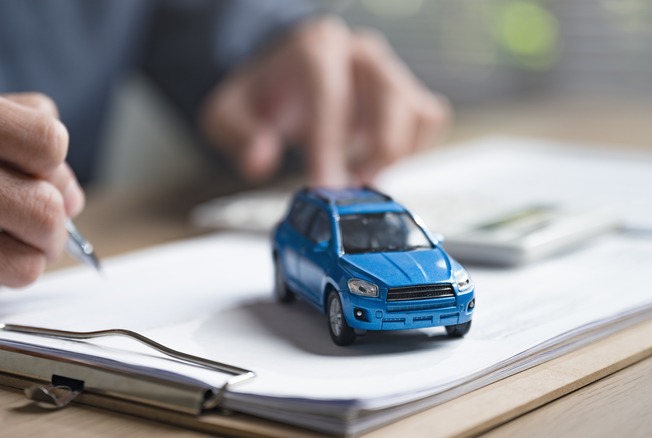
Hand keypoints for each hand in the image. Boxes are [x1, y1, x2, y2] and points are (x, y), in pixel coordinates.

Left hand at [201, 17, 449, 185]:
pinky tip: (377, 162)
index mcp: (315, 48)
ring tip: (361, 176)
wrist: (282, 77)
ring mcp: (387, 70)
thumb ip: (240, 136)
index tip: (327, 185)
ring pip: (416, 110)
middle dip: (374, 151)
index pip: (330, 94)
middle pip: (389, 96)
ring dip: (394, 154)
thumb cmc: (262, 95)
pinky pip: (428, 119)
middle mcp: (359, 53)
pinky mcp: (405, 92)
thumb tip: (259, 159)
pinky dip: (411, 150)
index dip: (330, 145)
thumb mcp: (229, 113)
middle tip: (351, 187)